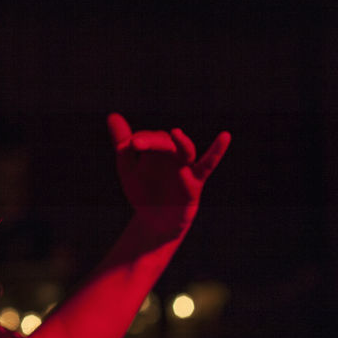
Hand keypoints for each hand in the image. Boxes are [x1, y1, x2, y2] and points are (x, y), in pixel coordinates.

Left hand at [106, 113, 229, 239]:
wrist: (154, 221)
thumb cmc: (143, 192)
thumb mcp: (127, 168)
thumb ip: (122, 144)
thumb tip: (112, 115)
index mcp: (155, 150)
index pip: (148, 137)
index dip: (138, 140)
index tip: (127, 146)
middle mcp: (171, 155)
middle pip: (164, 141)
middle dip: (150, 141)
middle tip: (134, 144)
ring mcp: (185, 167)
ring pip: (185, 151)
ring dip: (181, 143)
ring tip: (175, 133)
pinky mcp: (195, 182)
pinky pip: (208, 165)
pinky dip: (217, 151)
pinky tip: (225, 136)